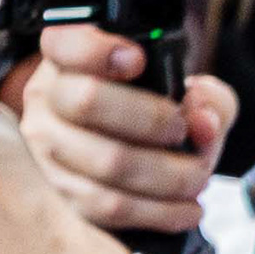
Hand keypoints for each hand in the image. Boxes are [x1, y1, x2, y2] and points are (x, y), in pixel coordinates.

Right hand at [19, 24, 235, 244]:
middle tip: (181, 130)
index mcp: (69, 60)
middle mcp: (47, 99)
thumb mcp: (188, 96)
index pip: (64, 42)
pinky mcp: (59, 194)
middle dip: (151, 118)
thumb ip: (207, 98)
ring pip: (108, 161)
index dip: (98, 49)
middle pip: (86, 100)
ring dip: (169, 174)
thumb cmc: (156, 122)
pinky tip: (186, 209)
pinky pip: (111, 205)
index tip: (138, 60)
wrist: (134, 164)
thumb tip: (203, 119)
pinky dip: (160, 211)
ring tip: (197, 176)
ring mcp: (46, 148)